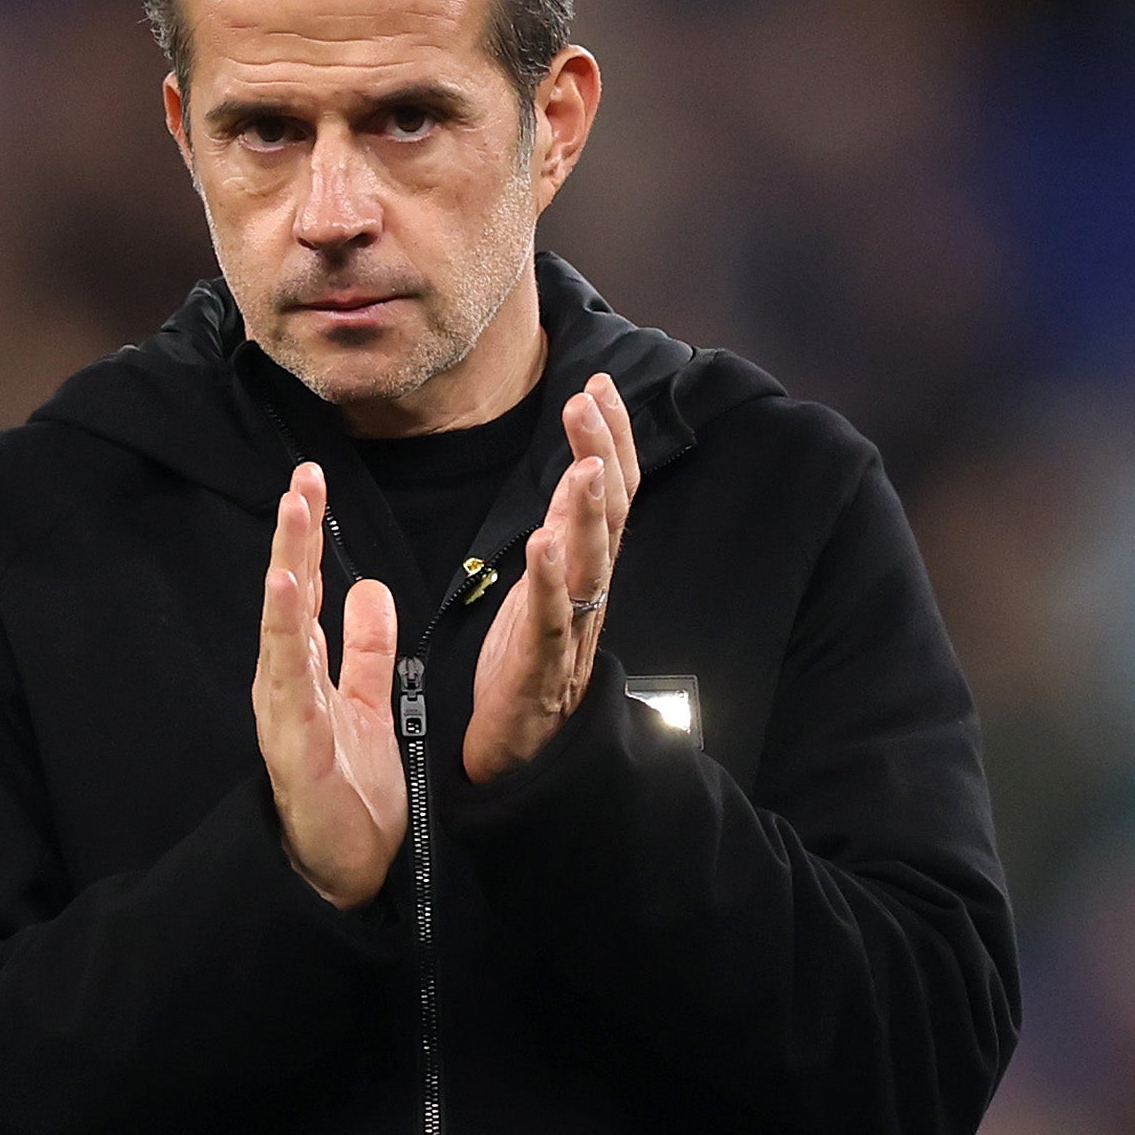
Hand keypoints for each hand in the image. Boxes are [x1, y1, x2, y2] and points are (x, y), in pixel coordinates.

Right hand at [253, 462, 406, 908]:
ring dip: (285, 562)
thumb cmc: (352, 795)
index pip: (304, 590)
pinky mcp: (293, 738)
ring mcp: (285, 708)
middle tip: (303, 476)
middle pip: (287, 594)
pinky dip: (283, 628)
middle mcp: (288, 681)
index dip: (307, 537)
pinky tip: (282, 586)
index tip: (313, 483)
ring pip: (281, 622)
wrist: (347, 871)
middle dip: (294, 534)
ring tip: (292, 509)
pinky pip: (289, 675)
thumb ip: (367, 648)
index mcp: (307, 671)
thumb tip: (368, 587)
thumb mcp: (370, 705)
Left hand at [464, 373, 639, 782]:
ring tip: (584, 462)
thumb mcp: (548, 580)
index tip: (599, 383)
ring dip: (587, 509)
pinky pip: (552, 620)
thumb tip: (583, 461)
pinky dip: (548, 580)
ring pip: (590, 562)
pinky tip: (542, 541)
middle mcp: (589, 591)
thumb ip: (567, 526)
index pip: (609, 491)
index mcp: (585, 567)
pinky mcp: (543, 666)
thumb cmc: (530, 661)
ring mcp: (572, 628)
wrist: (523, 751)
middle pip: (608, 513)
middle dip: (602, 452)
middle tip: (589, 399)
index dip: (610, 437)